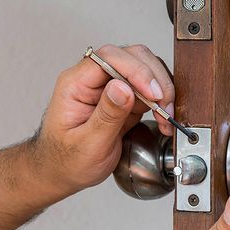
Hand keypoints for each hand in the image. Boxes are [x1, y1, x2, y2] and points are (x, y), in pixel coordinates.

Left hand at [30, 44, 174, 195]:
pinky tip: (163, 118)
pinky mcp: (124, 99)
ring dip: (160, 89)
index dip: (136, 70)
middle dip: (153, 79)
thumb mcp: (86, 143)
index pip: (109, 57)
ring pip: (144, 69)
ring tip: (165, 115)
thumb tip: (123, 87)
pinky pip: (147, 89)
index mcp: (76, 84)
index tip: (152, 93)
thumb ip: (106, 115)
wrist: (64, 172)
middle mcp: (93, 80)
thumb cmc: (67, 160)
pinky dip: (161, 101)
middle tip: (163, 106)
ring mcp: (110, 87)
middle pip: (131, 57)